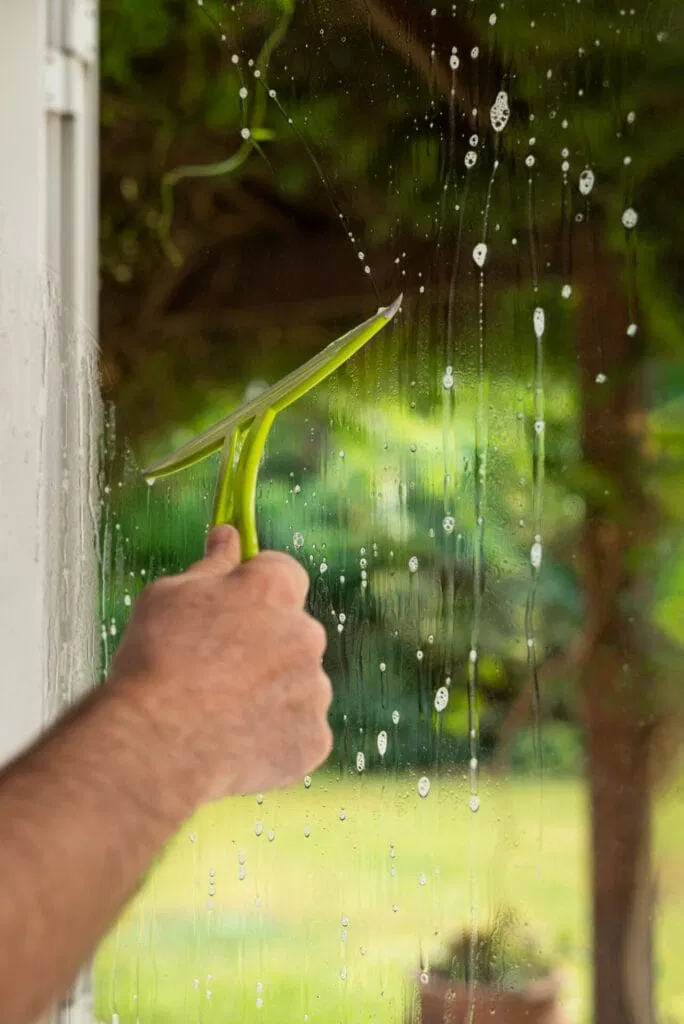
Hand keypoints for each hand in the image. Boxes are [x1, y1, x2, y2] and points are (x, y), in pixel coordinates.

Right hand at [108, 526, 331, 807]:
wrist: (156, 746)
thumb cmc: (155, 662)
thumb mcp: (168, 595)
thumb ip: (211, 564)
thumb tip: (229, 536)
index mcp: (274, 589)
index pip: (282, 571)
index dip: (255, 587)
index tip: (230, 605)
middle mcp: (306, 634)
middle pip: (292, 630)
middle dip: (262, 644)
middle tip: (213, 669)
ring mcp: (315, 690)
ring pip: (296, 683)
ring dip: (270, 692)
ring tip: (217, 713)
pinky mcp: (314, 739)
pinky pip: (298, 731)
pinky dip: (273, 737)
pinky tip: (232, 743)